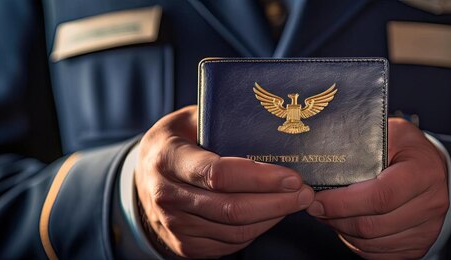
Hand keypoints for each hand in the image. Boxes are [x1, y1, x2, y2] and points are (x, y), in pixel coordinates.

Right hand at [134, 105, 314, 257]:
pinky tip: (271, 214)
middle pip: (231, 208)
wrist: (145, 176)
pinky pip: (230, 244)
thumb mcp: (192, 119)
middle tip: (305, 192)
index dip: (260, 178)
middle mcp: (166, 195)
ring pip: (235, 231)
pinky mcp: (185, 245)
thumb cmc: (178, 140)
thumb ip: (222, 119)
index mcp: (168, 158)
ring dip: (272, 218)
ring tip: (295, 201)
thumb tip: (273, 123)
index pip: (218, 174)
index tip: (292, 176)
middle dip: (277, 202)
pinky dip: (257, 230)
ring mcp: (174, 225)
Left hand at [306, 118, 448, 258]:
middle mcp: (431, 203)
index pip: (380, 196)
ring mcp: (427, 229)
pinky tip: (347, 225)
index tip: (318, 199)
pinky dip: (356, 243)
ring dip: (342, 231)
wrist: (430, 167)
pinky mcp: (418, 246)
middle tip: (316, 206)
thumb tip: (323, 157)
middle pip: (372, 225)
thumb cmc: (405, 148)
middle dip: (336, 218)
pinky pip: (377, 254)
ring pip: (371, 243)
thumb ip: (360, 144)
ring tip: (330, 214)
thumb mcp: (388, 133)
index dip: (343, 202)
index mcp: (424, 172)